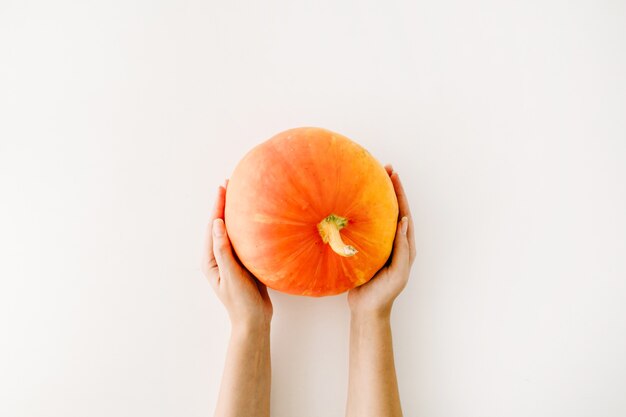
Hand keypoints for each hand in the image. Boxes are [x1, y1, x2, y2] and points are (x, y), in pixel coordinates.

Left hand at [201, 182, 272, 329]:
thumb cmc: (240, 301)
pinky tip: (255, 219)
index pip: (213, 226)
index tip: (223, 187)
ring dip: (236, 213)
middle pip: (220, 225)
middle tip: (232, 183)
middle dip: (224, 204)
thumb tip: (216, 223)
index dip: (217, 205)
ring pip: (232, 231)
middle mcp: (218, 256)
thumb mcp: (231, 274)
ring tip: (242, 195)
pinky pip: (243, 240)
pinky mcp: (243, 263)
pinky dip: (247, 226)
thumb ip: (223, 249)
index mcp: (210, 259)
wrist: (253, 320)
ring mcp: (230, 259)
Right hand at [347, 165, 415, 317]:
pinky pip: (365, 226)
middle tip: (383, 168)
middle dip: (389, 188)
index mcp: (404, 245)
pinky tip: (351, 204)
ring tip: (369, 179)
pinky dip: (361, 212)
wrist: (368, 309)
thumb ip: (401, 248)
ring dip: (375, 197)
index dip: (399, 193)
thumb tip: (403, 220)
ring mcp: (380, 244)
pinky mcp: (367, 248)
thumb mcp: (397, 272)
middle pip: (393, 208)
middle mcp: (394, 241)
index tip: (393, 174)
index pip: (403, 212)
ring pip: (379, 215)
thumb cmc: (384, 293)